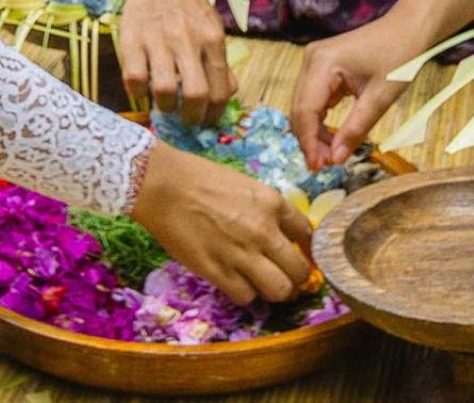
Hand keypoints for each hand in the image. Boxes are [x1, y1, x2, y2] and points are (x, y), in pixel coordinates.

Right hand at [119, 0, 235, 124]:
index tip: (207, 121)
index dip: (214, 114)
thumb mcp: (214, 30)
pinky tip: (143, 89)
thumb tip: (227, 94)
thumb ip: (220, 63)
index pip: (220, 90)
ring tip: (165, 104)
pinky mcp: (132, 39)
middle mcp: (188, 41)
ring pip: (163, 90)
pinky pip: (134, 78)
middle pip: (195, 94)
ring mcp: (159, 40)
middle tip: (186, 120)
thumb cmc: (191, 8)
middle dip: (191, 117)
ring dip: (165, 106)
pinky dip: (138, 92)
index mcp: (213, 40)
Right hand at [131, 142, 312, 303]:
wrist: (164, 186)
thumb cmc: (202, 179)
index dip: (308, 249)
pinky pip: (246, 296)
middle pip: (298, 270)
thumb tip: (281, 233)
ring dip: (274, 291)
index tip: (303, 255)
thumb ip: (267, 210)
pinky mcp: (217, 271)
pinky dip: (246, 294)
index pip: (308, 235)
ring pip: (278, 290)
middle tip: (286, 277)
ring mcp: (241, 253)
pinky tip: (238, 283)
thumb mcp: (247, 186)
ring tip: (264, 285)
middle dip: (296, 277)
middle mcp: (264, 231)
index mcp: (274, 204)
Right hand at [291, 18, 424, 170]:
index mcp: (323, 63)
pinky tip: (331, 138)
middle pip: (299, 109)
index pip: (305, 110)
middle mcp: (311, 59)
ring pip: (304, 106)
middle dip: (310, 140)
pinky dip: (320, 120)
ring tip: (330, 156)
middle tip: (324, 167)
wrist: (408, 29)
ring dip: (314, 132)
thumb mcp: (380, 98)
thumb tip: (337, 158)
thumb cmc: (399, 57)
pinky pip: (313, 99)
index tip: (318, 167)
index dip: (309, 142)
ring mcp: (314, 61)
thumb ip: (356, 129)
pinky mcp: (321, 67)